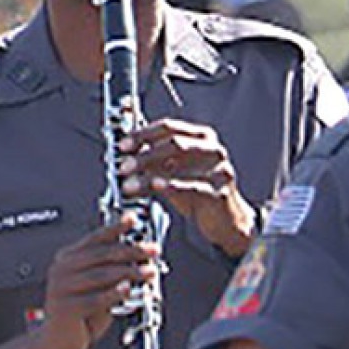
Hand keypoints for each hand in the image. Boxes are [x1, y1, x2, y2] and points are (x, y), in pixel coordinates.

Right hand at [31, 218, 158, 348]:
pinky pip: (95, 298)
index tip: (133, 220)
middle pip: (101, 254)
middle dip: (131, 251)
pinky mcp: (65, 308)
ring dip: (129, 272)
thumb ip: (112, 271)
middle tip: (151, 251)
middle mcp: (62, 270)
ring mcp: (61, 288)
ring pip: (101, 275)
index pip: (94, 238)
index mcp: (67, 259)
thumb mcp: (97, 287)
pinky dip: (114, 293)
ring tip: (148, 272)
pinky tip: (128, 290)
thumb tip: (140, 259)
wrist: (56, 344)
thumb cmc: (78, 315)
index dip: (115, 227)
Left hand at [119, 119, 253, 256]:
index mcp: (201, 137)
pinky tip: (155, 187)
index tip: (123, 145)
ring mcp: (218, 169)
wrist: (225, 220)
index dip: (143, 134)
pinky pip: (190, 186)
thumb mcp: (174, 173)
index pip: (168, 127)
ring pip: (178, 164)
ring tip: (130, 184)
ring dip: (149, 173)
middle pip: (172, 143)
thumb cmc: (199, 193)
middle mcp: (212, 149)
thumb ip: (154, 162)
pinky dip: (169, 186)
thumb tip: (126, 156)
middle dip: (143, 155)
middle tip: (124, 166)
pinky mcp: (219, 190)